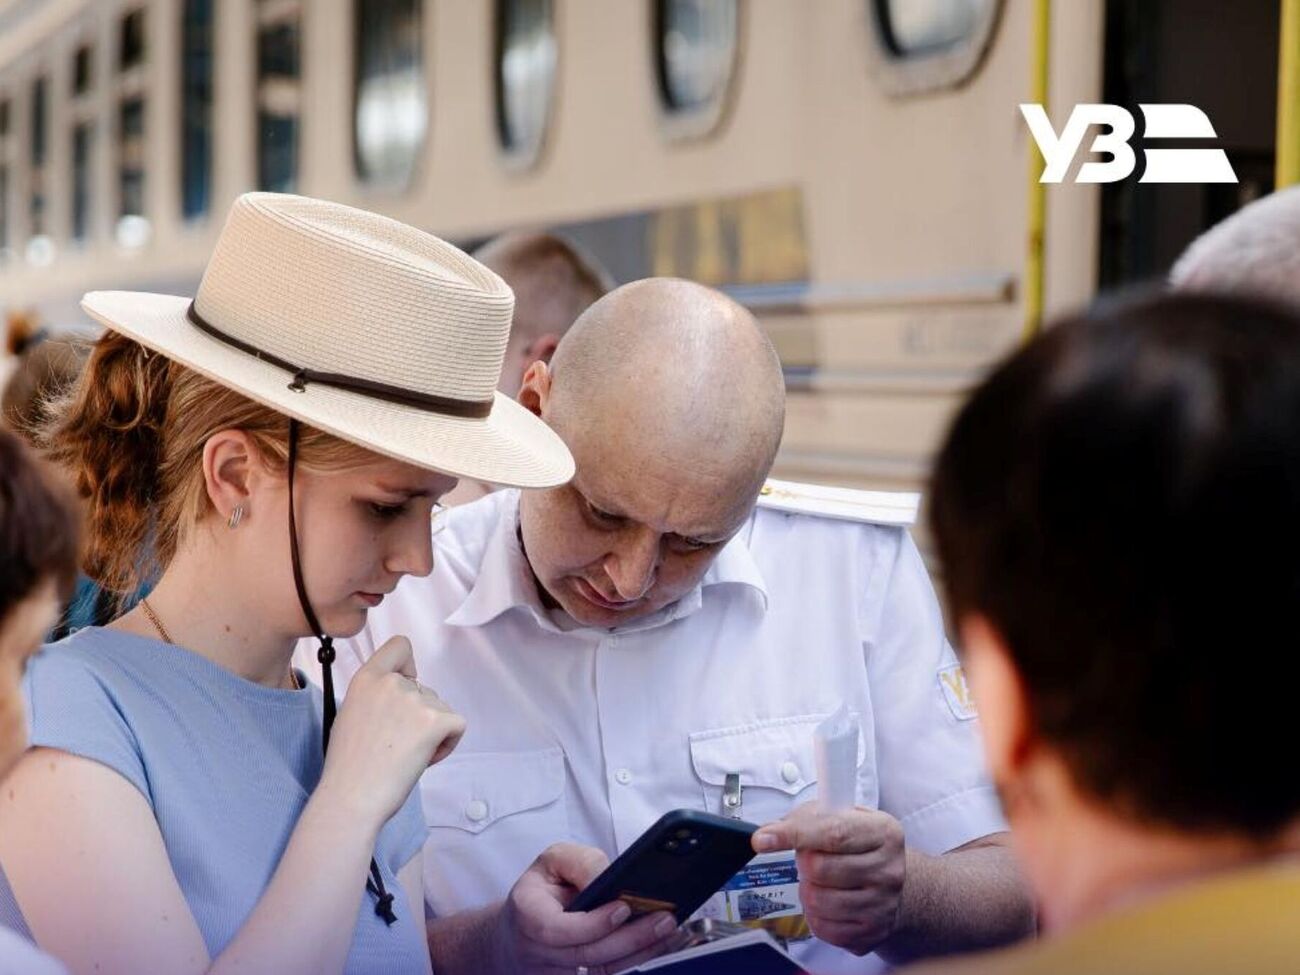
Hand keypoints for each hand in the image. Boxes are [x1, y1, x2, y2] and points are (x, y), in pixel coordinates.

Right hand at [317, 636, 465, 826]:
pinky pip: (457, 725)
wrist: (352, 797)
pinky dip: (447, 744)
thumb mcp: (353, 714)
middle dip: (419, 715)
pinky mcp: (436, 720)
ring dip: (432, 732)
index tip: (406, 686)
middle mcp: (392, 682)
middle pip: (425, 689)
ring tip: (404, 756)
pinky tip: (423, 760)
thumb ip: (377, 697)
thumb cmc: (349, 767)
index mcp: (367, 678)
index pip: (400, 646)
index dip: (408, 666)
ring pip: (441, 709)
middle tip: (395, 745)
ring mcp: (416, 700)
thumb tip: (402, 699)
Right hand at [492, 843, 685, 974]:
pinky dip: (631, 963)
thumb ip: (581, 863)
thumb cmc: (540, 890)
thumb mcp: (553, 861)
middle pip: (588, 955)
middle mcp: (536, 952)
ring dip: (638, 954)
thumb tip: (607, 878)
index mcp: (527, 915)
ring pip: (600, 973)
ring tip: (668, 932)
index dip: (593, 923)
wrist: (516, 932)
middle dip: (630, 938)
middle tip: (665, 920)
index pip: (558, 929)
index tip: (624, 908)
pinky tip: (655, 947)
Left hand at [752, 802, 905, 955]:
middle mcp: (888, 869)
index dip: (794, 835)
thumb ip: (805, 819)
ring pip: (817, 900)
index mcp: (883, 832)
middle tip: (810, 858)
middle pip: (820, 868)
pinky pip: (823, 927)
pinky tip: (827, 901)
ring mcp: (882, 904)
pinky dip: (815, 914)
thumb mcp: (841, 817)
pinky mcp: (872, 932)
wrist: (892, 882)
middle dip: (803, 862)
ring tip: (820, 881)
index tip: (762, 839)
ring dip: (808, 889)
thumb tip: (767, 835)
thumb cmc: (859, 845)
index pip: (832, 833)